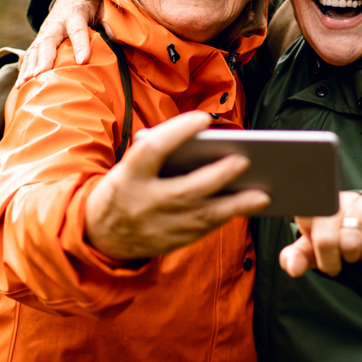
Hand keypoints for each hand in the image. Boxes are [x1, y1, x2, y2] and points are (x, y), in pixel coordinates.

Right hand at [16, 0, 103, 86]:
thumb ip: (110, 22)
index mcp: (75, 15)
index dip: (81, 45)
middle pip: (48, 42)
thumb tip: (118, 38)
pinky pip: (30, 55)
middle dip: (44, 59)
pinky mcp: (39, 41)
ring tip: (25, 84)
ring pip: (35, 50)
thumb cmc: (91, 7)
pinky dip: (24, 69)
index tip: (83, 60)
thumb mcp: (103, 9)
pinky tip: (20, 84)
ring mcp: (45, 33)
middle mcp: (56, 24)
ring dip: (29, 67)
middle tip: (40, 75)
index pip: (78, 30)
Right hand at [84, 112, 270, 260]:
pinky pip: (203, 229)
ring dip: (234, 205)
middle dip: (216, 176)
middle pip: (184, 189)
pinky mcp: (170, 242)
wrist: (99, 233)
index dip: (177, 132)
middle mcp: (142, 202)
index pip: (152, 149)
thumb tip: (202, 140)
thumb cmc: (124, 188)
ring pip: (201, 216)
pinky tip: (246, 206)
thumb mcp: (128, 167)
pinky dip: (226, 217)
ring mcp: (157, 226)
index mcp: (128, 175)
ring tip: (262, 194)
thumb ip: (158, 154)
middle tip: (244, 160)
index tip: (203, 119)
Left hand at [282, 192, 361, 277]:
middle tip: (334, 261)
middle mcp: (331, 201)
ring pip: (352, 243)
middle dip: (331, 261)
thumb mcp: (308, 249)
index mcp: (309, 209)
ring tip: (349, 251)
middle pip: (327, 241)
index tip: (322, 260)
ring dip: (351, 257)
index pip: (305, 229)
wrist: (353, 223)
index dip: (318, 255)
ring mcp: (354, 202)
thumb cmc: (325, 238)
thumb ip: (295, 258)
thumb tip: (293, 269)